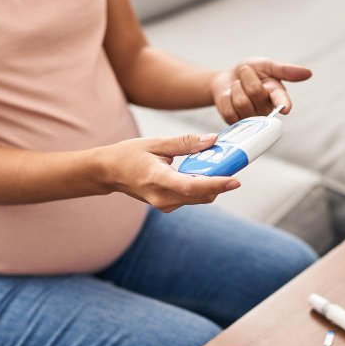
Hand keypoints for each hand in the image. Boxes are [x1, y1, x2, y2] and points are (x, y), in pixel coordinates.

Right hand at [100, 133, 239, 212]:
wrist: (109, 173)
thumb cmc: (129, 155)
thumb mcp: (156, 143)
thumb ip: (185, 143)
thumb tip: (212, 140)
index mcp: (157, 179)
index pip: (191, 186)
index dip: (215, 184)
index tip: (235, 180)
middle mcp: (162, 197)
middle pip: (201, 194)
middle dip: (220, 181)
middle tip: (235, 162)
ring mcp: (164, 204)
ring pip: (199, 197)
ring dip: (212, 183)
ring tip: (220, 164)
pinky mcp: (167, 205)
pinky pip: (192, 197)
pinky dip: (202, 186)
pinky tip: (204, 171)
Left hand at [210, 58, 311, 123]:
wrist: (227, 79)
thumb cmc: (250, 72)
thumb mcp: (266, 65)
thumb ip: (284, 70)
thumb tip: (308, 73)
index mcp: (277, 94)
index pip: (281, 100)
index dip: (283, 104)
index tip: (286, 108)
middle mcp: (266, 109)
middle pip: (255, 92)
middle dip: (247, 78)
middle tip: (246, 75)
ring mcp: (251, 118)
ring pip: (241, 102)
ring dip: (235, 88)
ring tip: (238, 87)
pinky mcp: (235, 123)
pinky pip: (229, 110)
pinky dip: (226, 98)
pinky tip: (230, 98)